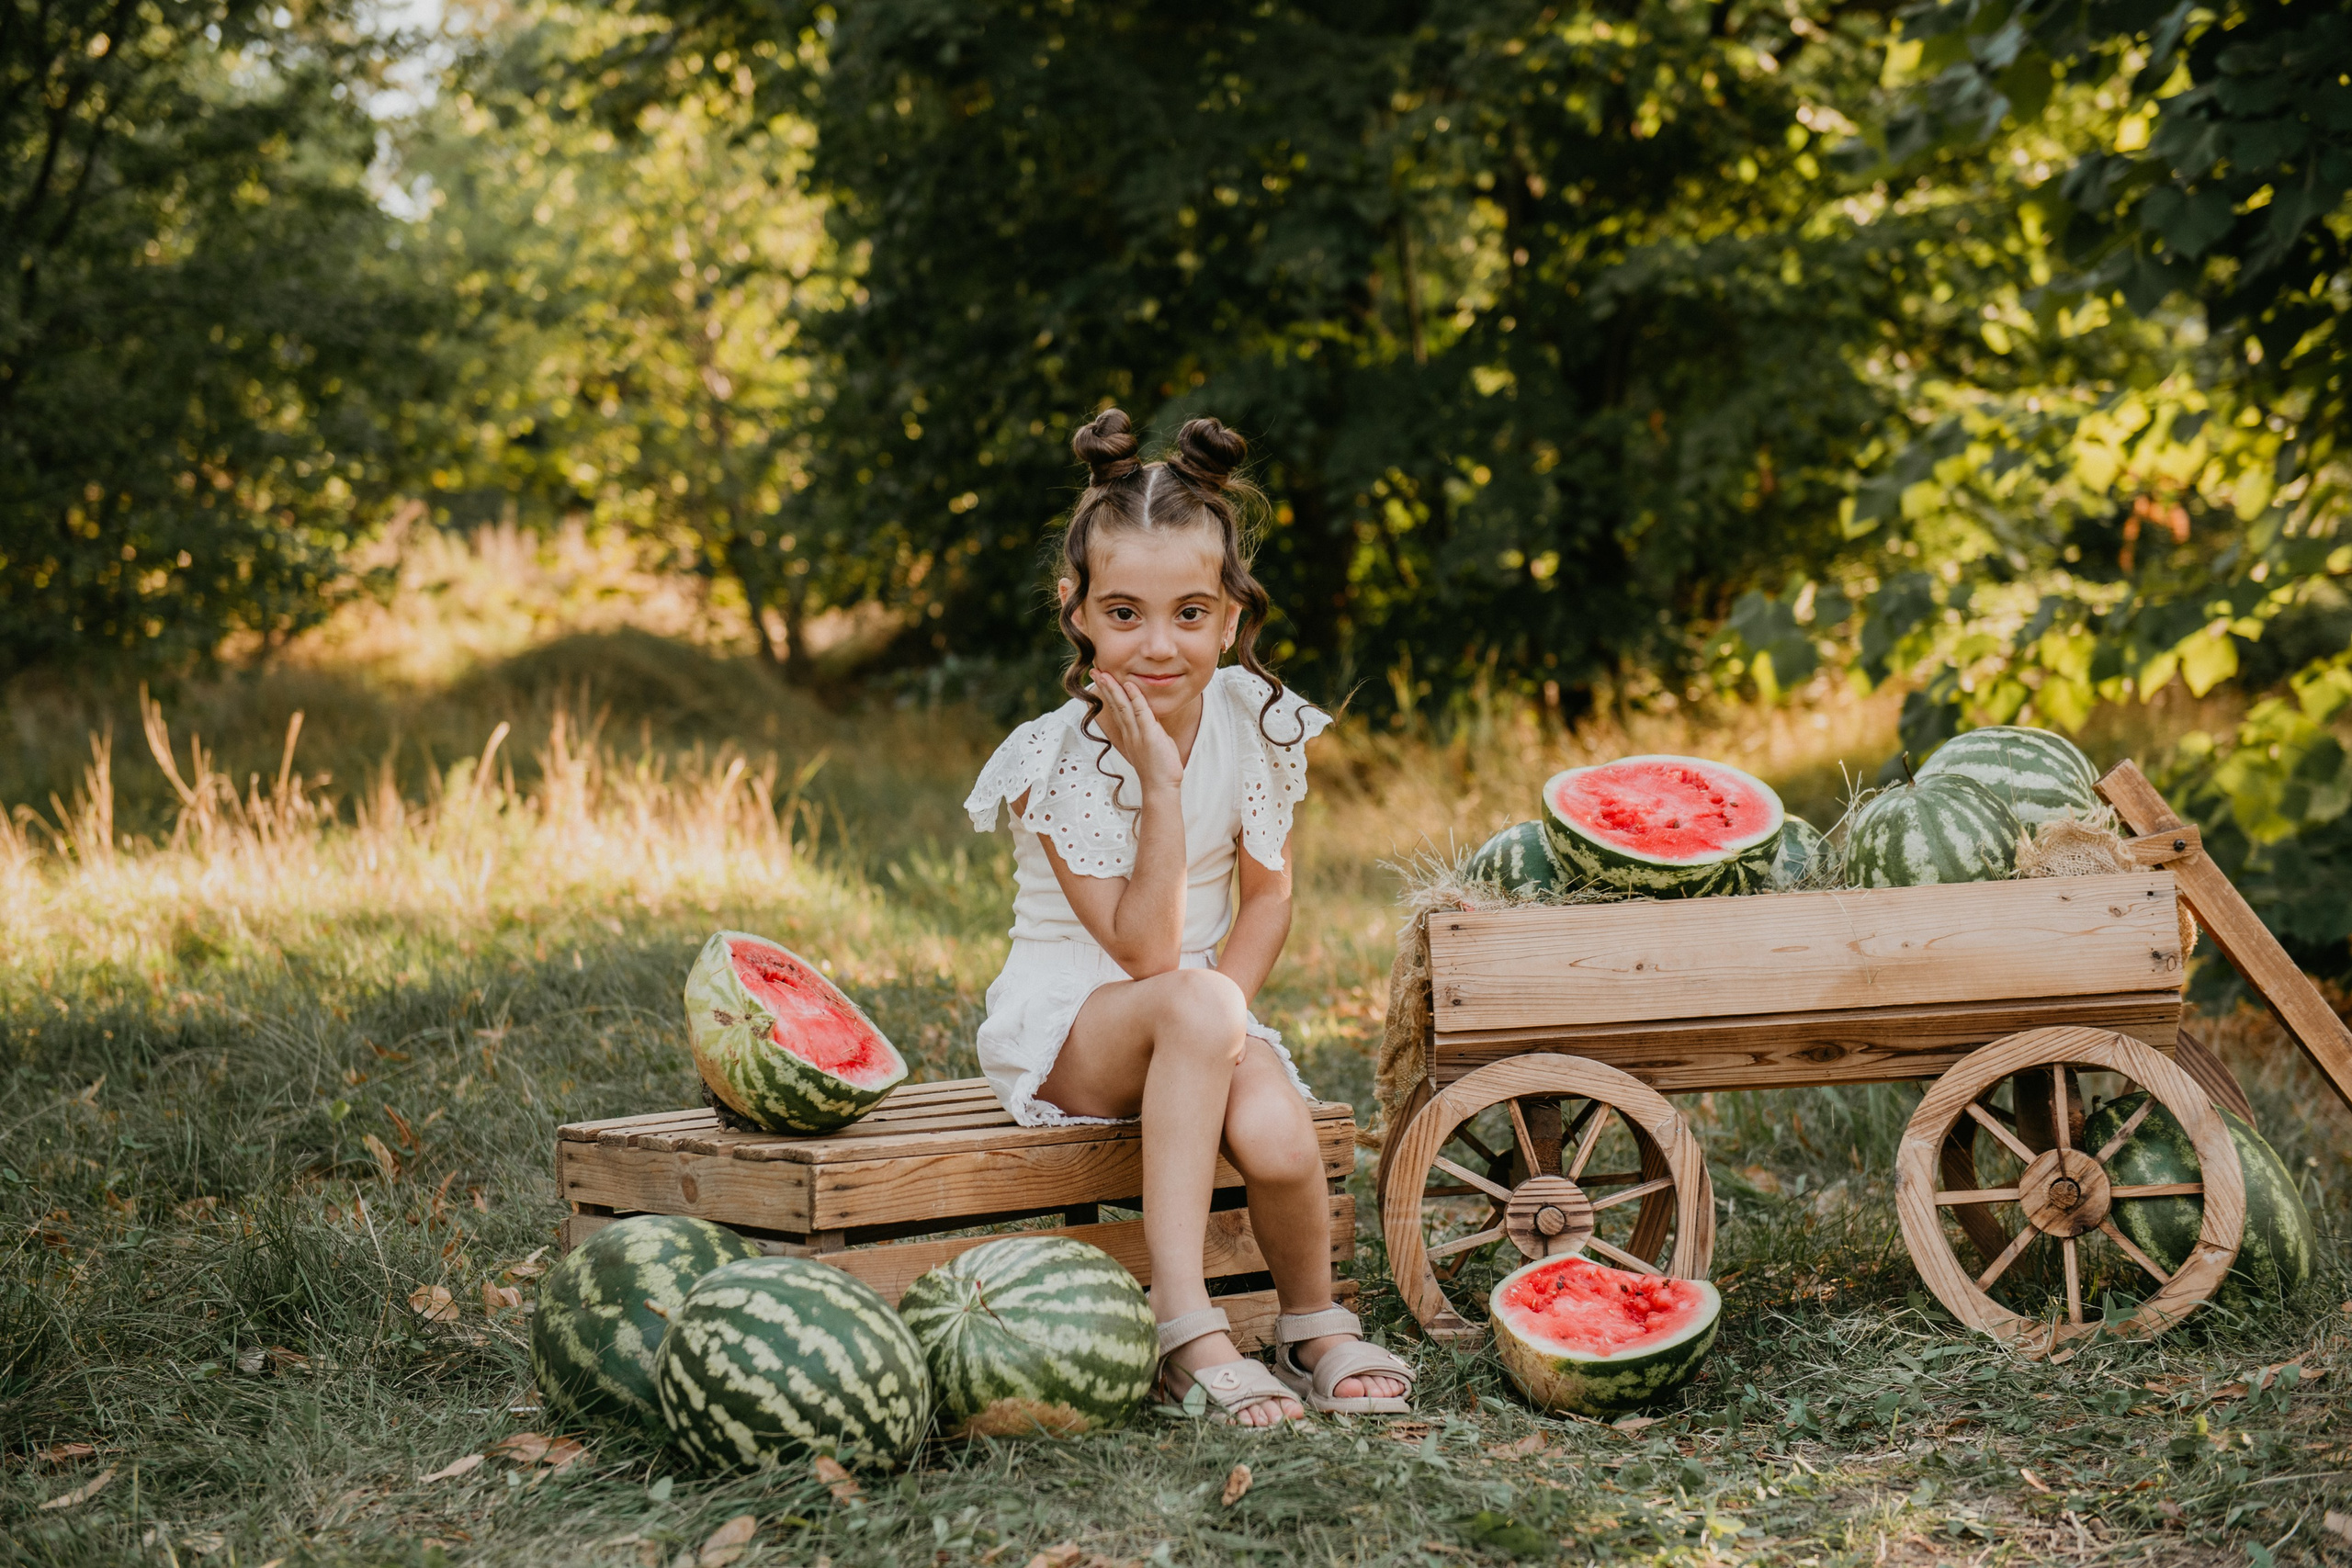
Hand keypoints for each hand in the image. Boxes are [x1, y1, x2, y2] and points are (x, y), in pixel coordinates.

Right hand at [1089, 670, 1183, 794]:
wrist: (1161, 788)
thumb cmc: (1160, 768)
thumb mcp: (1154, 743)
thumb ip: (1151, 729)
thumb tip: (1152, 719)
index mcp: (1129, 734)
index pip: (1117, 709)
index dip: (1109, 694)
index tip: (1102, 680)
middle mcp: (1130, 733)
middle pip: (1115, 705)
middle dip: (1105, 687)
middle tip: (1094, 671)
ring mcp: (1138, 734)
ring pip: (1123, 706)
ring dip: (1113, 688)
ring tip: (1103, 674)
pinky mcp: (1149, 735)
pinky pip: (1141, 713)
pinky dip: (1135, 698)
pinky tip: (1129, 685)